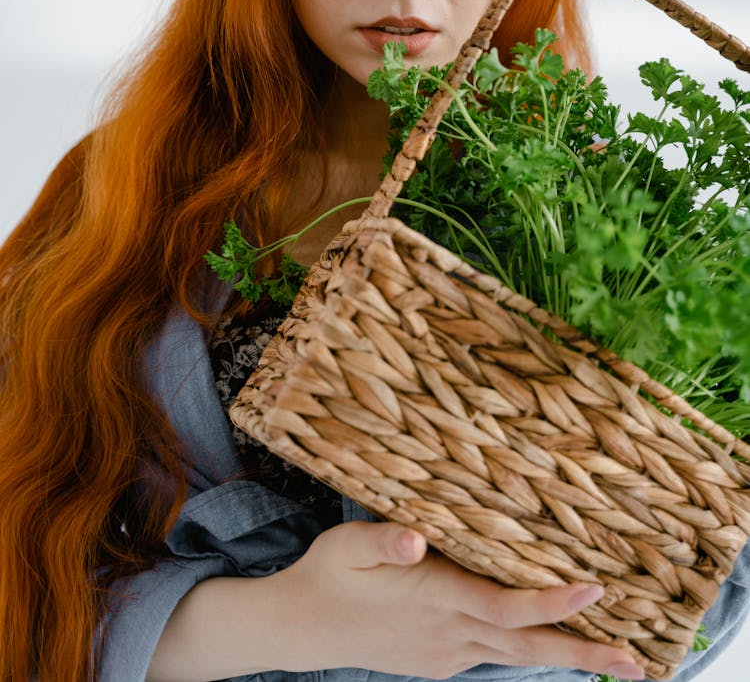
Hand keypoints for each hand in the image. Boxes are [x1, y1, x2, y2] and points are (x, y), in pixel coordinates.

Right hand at [274, 520, 644, 679]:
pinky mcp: (439, 659)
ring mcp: (446, 653)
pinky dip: (532, 650)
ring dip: (569, 657)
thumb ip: (384, 540)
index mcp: (436, 598)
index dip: (553, 601)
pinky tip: (551, 642)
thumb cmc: (327, 574)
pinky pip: (495, 655)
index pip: (506, 606)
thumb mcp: (347, 544)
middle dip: (586, 653)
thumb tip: (417, 539)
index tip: (597, 588)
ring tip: (620, 659)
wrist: (300, 627)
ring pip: (518, 657)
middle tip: (642, 665)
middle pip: (529, 647)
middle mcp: (450, 634)